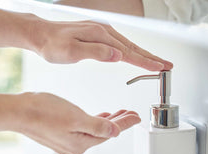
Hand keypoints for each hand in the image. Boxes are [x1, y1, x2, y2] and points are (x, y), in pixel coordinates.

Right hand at [18, 92, 140, 153]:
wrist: (19, 112)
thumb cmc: (43, 112)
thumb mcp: (76, 118)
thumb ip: (98, 126)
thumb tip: (115, 132)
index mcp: (81, 144)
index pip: (110, 133)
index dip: (125, 124)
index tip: (136, 116)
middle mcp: (75, 148)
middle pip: (103, 134)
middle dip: (118, 122)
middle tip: (131, 113)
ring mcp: (67, 144)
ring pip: (94, 132)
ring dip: (106, 122)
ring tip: (119, 113)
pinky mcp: (61, 138)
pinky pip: (83, 131)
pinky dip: (93, 123)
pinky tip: (98, 117)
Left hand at [31, 20, 172, 70]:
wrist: (40, 35)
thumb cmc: (53, 45)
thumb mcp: (72, 51)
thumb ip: (96, 53)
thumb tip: (118, 55)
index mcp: (101, 36)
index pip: (129, 52)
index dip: (146, 61)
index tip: (160, 67)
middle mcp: (104, 32)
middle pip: (134, 47)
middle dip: (152, 57)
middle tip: (167, 65)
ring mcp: (102, 32)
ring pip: (128, 45)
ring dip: (144, 54)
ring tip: (156, 62)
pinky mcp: (98, 35)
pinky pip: (120, 44)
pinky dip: (131, 51)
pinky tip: (133, 54)